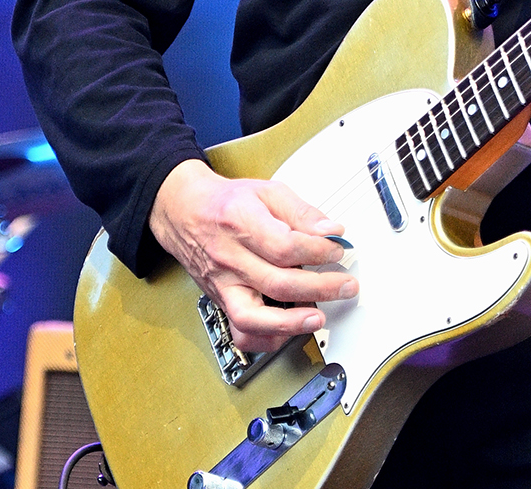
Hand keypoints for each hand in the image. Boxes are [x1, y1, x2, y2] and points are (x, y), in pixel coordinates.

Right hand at [149, 159, 355, 352]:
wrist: (185, 212)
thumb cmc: (226, 202)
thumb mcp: (267, 191)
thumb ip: (301, 212)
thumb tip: (331, 232)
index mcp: (241, 222)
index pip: (284, 246)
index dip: (317, 251)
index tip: (336, 250)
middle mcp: (229, 258)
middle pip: (277, 283)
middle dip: (320, 287)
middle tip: (346, 285)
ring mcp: (222, 284)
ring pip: (253, 318)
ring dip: (290, 324)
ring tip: (318, 318)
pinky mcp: (221, 301)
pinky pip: (241, 332)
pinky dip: (266, 338)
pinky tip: (289, 329)